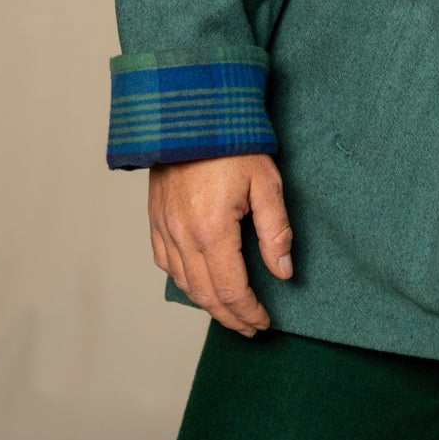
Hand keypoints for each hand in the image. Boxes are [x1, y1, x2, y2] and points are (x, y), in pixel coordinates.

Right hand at [147, 153, 293, 336]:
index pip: (232, 290)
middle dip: (231, 317)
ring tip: (230, 312)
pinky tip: (198, 284)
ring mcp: (164, 228)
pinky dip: (183, 281)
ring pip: (183, 284)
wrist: (192, 111)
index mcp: (212, 231)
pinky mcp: (155, 218)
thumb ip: (276, 231)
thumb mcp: (266, 183)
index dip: (249, 312)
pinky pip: (165, 263)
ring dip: (207, 304)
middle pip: (206, 295)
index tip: (264, 322)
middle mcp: (182, 236)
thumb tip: (283, 272)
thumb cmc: (233, 143)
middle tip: (251, 328)